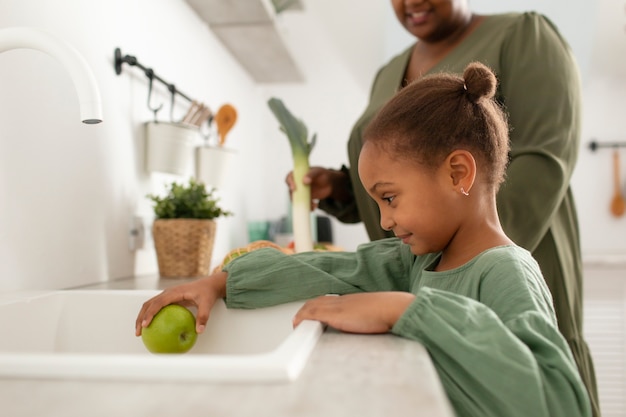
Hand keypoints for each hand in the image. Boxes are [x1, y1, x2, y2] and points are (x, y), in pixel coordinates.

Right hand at [134, 272, 227, 335]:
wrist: (209, 285)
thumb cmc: (207, 293)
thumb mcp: (207, 304)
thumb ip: (203, 317)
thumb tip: (199, 331)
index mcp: (174, 292)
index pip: (158, 303)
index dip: (150, 313)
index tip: (145, 325)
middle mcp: (168, 293)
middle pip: (148, 304)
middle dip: (140, 317)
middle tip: (138, 332)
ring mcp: (167, 295)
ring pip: (149, 305)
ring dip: (142, 317)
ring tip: (140, 332)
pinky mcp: (169, 299)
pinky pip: (156, 308)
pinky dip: (150, 317)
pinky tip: (152, 329)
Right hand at [285, 166, 349, 209]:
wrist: (330, 184)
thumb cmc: (323, 175)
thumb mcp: (318, 172)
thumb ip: (312, 174)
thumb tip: (305, 181)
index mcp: (298, 174)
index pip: (289, 177)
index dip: (290, 183)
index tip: (294, 188)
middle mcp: (297, 184)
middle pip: (291, 191)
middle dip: (295, 197)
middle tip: (304, 198)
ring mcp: (301, 192)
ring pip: (297, 199)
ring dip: (303, 203)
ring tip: (313, 205)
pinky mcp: (305, 198)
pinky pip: (303, 204)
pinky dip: (308, 207)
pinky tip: (315, 206)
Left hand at [292, 292, 414, 333]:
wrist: (393, 308)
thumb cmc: (389, 312)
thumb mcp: (375, 313)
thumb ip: (369, 316)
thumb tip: (372, 322)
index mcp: (351, 299)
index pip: (328, 299)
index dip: (317, 306)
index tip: (312, 314)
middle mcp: (341, 300)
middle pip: (317, 301)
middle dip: (306, 310)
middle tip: (299, 320)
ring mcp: (336, 306)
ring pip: (312, 306)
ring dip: (302, 314)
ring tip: (296, 324)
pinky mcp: (333, 314)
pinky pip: (311, 314)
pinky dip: (302, 318)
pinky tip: (298, 326)